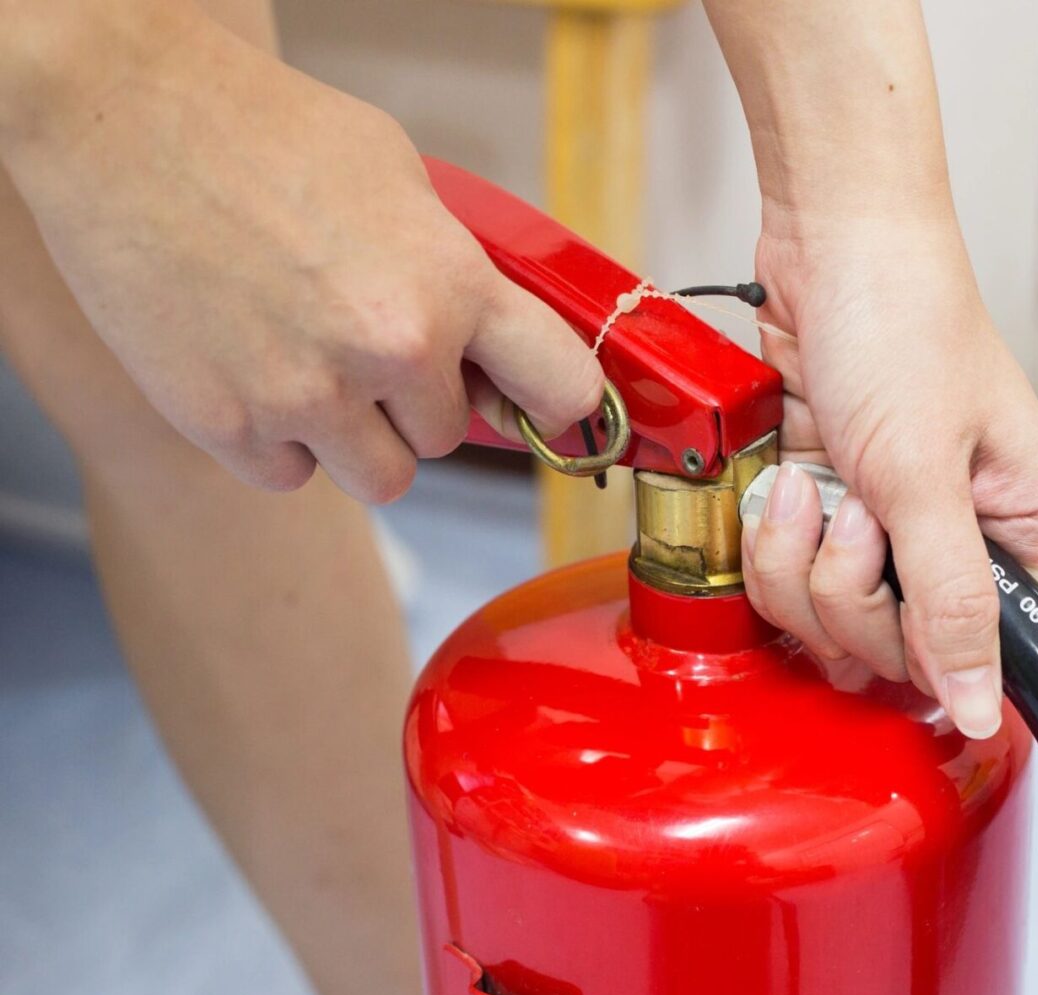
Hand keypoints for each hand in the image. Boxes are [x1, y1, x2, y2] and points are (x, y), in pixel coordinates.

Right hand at [2, 6, 599, 502]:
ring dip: (358, 438)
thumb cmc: (260, 131)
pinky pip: (291, 477)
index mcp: (450, 285)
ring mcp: (306, 396)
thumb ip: (454, 271)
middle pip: (446, 436)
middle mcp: (390, 352)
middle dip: (416, 399)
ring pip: (381, 478)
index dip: (562, 406)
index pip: (561, 387)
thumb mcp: (400, 177)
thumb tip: (490, 341)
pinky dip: (280, 444)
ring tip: (313, 364)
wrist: (118, 115)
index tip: (554, 415)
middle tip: (363, 340)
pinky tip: (254, 374)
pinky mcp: (226, 424)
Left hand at [741, 220, 1037, 737]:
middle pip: (898, 649)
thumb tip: (980, 707)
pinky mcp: (827, 507)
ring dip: (798, 560)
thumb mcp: (925, 473)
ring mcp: (886, 525)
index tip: (892, 609)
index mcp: (1023, 526)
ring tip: (810, 482)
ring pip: (831, 620)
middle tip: (852, 513)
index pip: (995, 651)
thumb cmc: (901, 321)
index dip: (933, 652)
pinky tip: (781, 478)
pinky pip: (787, 576)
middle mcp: (963, 535)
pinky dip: (770, 538)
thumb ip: (952, 601)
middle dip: (847, 590)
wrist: (825, 238)